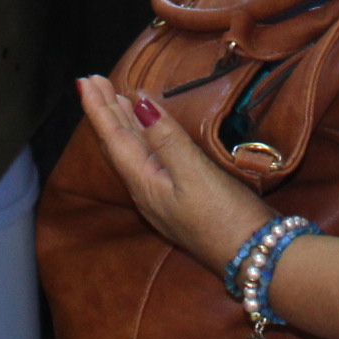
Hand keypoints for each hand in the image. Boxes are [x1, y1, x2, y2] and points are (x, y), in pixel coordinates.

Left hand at [76, 75, 268, 267]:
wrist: (254, 257)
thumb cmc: (224, 218)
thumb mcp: (195, 174)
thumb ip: (166, 139)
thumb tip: (139, 103)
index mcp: (144, 183)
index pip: (114, 138)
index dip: (99, 109)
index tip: (85, 81)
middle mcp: (147, 190)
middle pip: (119, 144)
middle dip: (106, 111)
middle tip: (94, 81)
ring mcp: (164, 196)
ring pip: (134, 152)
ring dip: (123, 123)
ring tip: (115, 100)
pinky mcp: (181, 198)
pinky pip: (150, 160)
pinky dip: (144, 138)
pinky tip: (149, 132)